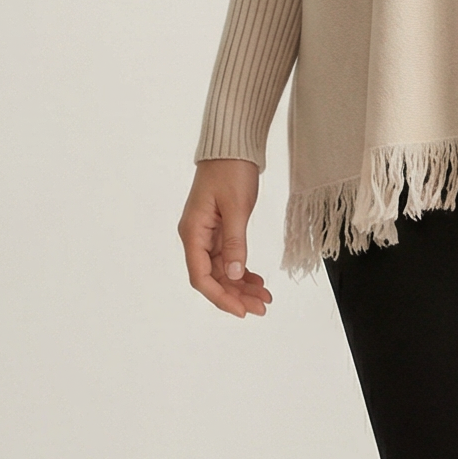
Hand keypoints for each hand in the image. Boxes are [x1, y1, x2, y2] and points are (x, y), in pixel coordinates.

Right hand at [179, 159, 272, 318]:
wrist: (232, 147)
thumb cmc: (230, 171)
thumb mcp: (236, 207)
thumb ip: (235, 243)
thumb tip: (235, 274)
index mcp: (193, 232)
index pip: (201, 277)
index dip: (220, 297)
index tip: (242, 310)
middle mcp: (196, 237)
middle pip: (213, 278)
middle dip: (235, 295)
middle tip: (262, 307)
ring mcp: (207, 234)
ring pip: (223, 270)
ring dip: (241, 286)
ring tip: (265, 297)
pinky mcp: (219, 230)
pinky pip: (229, 258)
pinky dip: (242, 271)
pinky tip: (258, 281)